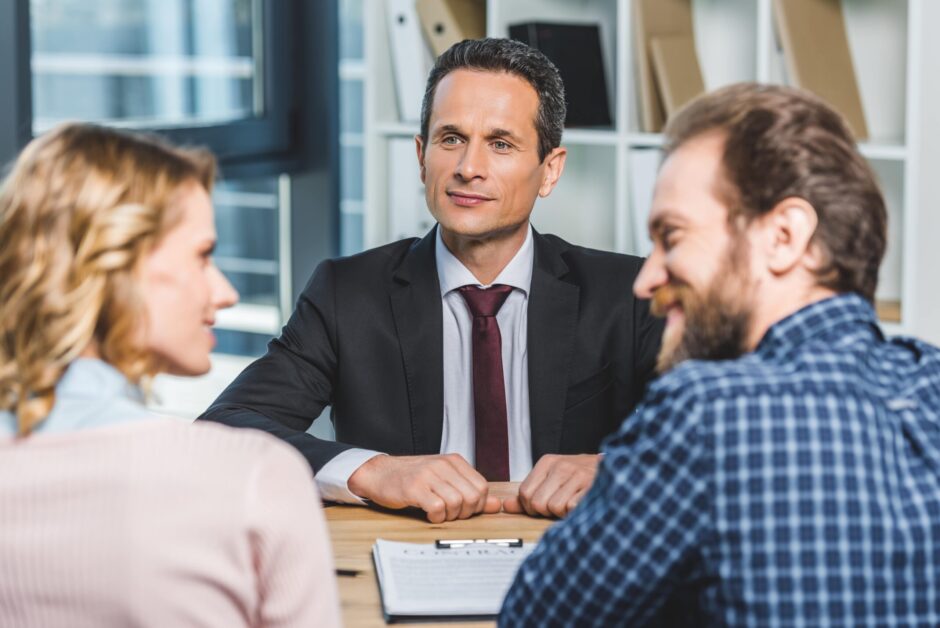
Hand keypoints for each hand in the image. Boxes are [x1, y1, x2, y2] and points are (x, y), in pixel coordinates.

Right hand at [347, 454, 501, 522]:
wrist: (380, 473)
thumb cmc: (413, 478)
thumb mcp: (445, 480)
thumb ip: (471, 491)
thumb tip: (497, 505)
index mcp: (454, 461)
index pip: (482, 487)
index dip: (477, 505)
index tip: (464, 509)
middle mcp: (443, 465)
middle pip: (472, 497)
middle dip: (465, 513)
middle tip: (451, 514)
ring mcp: (428, 475)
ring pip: (457, 503)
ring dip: (450, 516)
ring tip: (438, 513)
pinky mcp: (414, 488)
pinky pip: (437, 508)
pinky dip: (436, 517)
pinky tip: (429, 514)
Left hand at [502, 454, 599, 517]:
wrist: (614, 469)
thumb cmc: (579, 477)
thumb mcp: (551, 479)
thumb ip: (529, 492)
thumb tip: (506, 506)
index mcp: (547, 462)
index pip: (524, 493)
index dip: (531, 507)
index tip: (542, 506)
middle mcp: (561, 466)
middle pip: (537, 503)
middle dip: (547, 511)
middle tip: (559, 505)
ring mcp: (577, 475)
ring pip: (554, 507)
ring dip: (563, 512)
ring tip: (572, 503)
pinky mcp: (592, 486)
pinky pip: (572, 508)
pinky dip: (575, 512)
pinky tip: (581, 504)